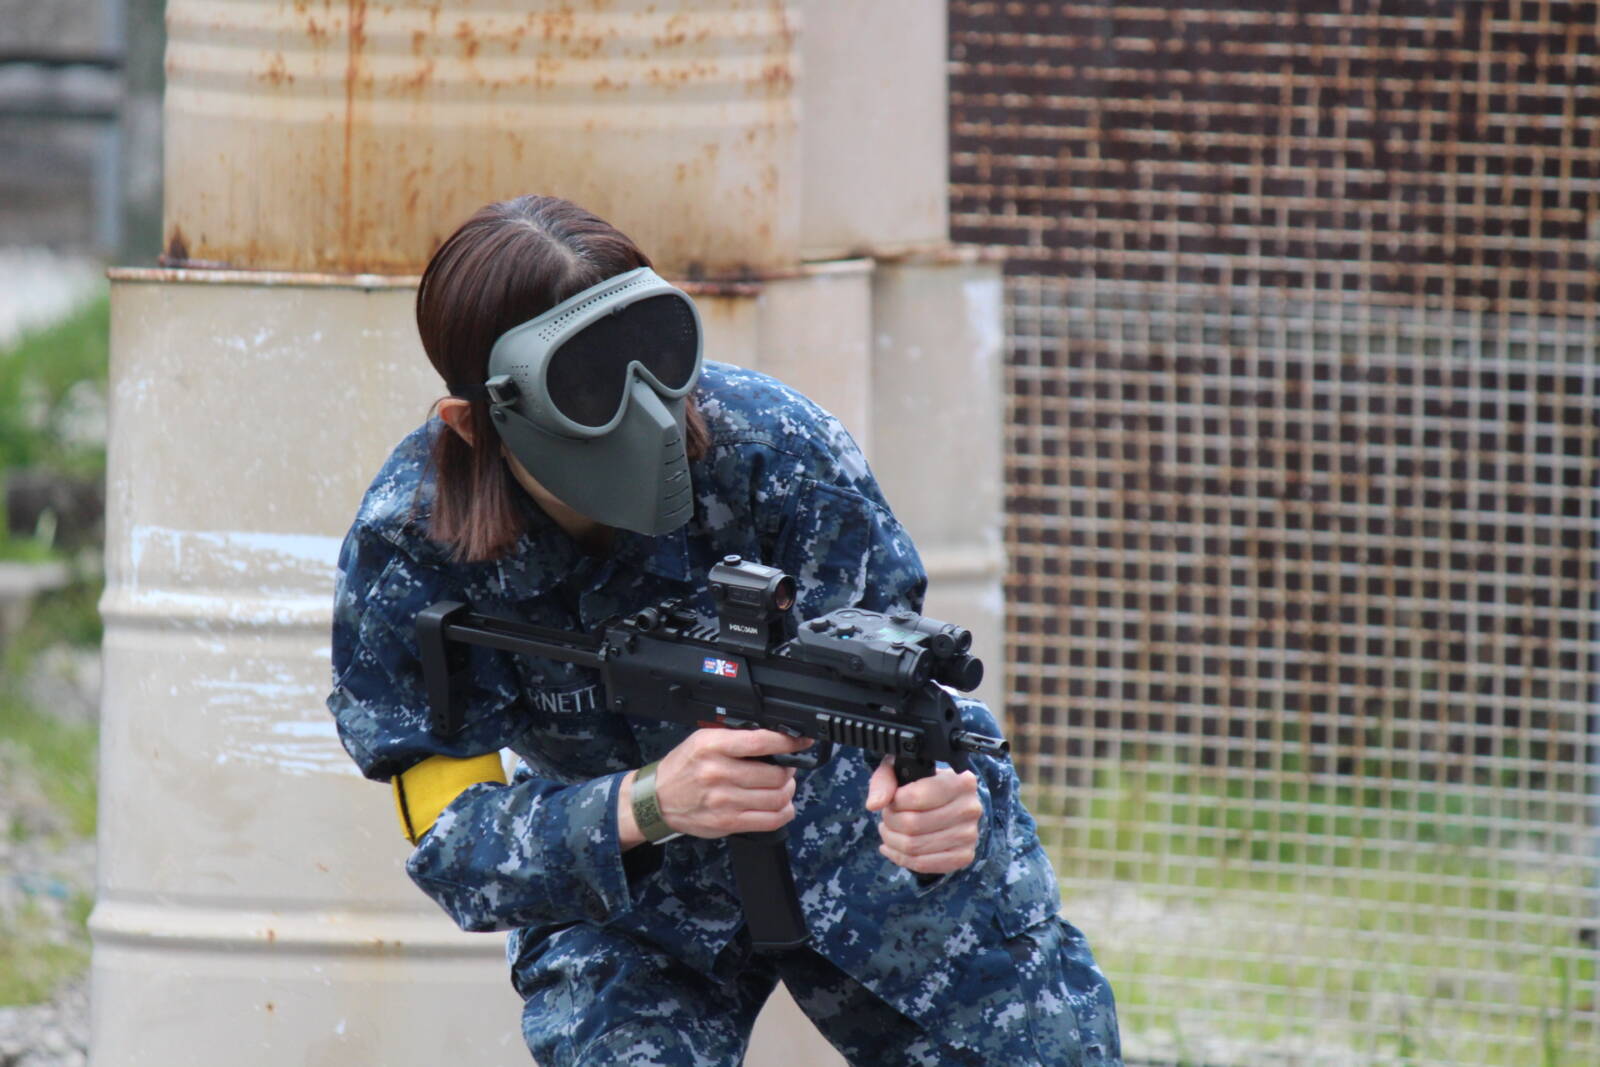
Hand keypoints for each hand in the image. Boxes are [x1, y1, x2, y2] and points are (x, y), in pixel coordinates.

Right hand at [619, 728, 810, 846]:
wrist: (657, 799)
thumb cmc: (683, 768)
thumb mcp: (703, 740)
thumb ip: (736, 738)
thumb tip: (775, 738)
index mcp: (713, 746)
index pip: (762, 742)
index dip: (789, 742)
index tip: (801, 741)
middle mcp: (718, 773)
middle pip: (775, 774)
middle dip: (789, 770)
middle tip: (786, 768)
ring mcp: (724, 801)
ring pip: (777, 798)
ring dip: (788, 791)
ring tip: (783, 786)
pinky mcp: (728, 823)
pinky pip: (770, 820)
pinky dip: (784, 812)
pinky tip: (781, 805)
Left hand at [865, 756, 982, 874]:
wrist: (949, 803)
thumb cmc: (922, 784)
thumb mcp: (901, 770)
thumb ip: (884, 782)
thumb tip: (874, 805)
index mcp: (960, 781)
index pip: (915, 797)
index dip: (895, 802)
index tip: (892, 800)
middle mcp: (970, 808)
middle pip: (913, 825)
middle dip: (890, 822)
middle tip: (887, 817)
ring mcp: (969, 835)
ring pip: (915, 847)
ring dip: (892, 841)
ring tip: (888, 831)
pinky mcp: (964, 856)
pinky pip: (923, 864)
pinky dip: (900, 858)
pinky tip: (892, 848)